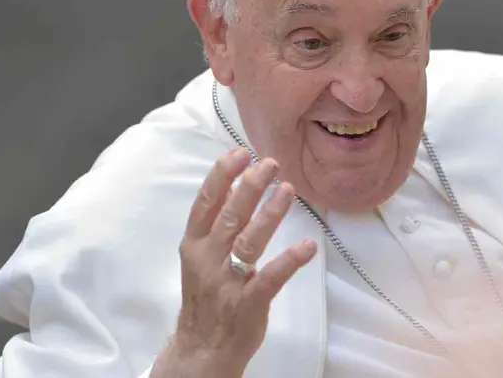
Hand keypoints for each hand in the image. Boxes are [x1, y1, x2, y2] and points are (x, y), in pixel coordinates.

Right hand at [151, 148, 317, 377]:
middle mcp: (208, 260)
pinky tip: (307, 245)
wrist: (202, 349)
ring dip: (269, 214)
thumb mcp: (201, 256)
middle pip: (229, 216)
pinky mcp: (248, 303)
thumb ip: (215, 223)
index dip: (221, 175)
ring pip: (248, 242)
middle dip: (249, 187)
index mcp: (194, 245)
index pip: (205, 203)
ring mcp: (227, 283)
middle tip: (270, 162)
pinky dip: (289, 261)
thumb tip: (234, 182)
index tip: (240, 152)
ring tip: (288, 189)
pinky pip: (270, 279)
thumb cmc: (207, 296)